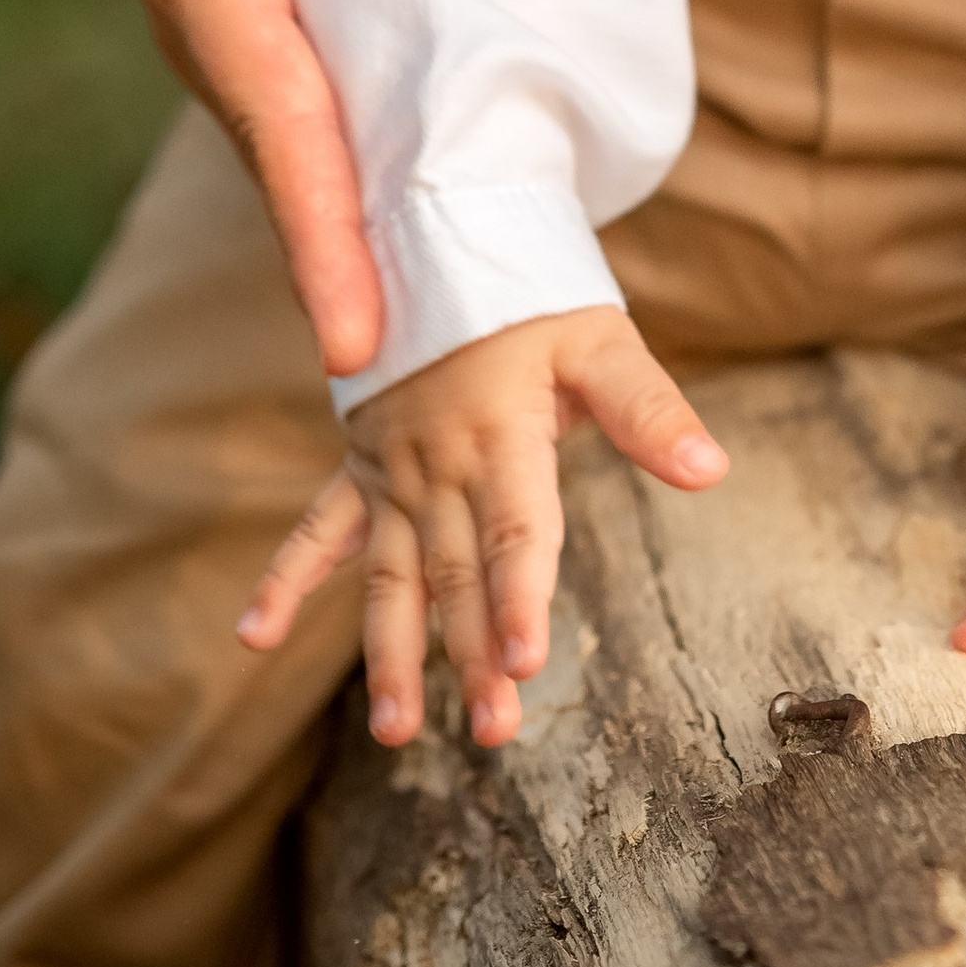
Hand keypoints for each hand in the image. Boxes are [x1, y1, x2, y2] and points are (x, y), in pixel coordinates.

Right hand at [56, 0, 576, 374]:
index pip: (272, 114)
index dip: (324, 231)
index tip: (367, 342)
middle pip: (284, 149)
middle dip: (353, 260)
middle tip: (440, 376)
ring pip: (301, 118)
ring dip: (364, 207)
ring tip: (454, 312)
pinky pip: (316, 68)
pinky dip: (367, 128)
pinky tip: (439, 170)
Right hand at [237, 306, 726, 746]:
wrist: (445, 235)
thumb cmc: (535, 295)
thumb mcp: (600, 339)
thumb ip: (649, 409)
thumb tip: (711, 469)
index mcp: (500, 433)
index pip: (515, 531)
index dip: (519, 598)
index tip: (523, 665)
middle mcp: (437, 462)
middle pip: (458, 572)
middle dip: (473, 654)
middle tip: (494, 731)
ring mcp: (391, 471)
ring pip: (390, 574)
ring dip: (393, 651)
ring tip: (395, 731)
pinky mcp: (360, 467)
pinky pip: (316, 528)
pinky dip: (287, 579)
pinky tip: (254, 636)